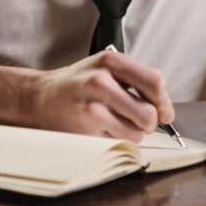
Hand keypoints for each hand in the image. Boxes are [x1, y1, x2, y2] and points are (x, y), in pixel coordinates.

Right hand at [34, 50, 172, 141]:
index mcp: (111, 62)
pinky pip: (118, 142)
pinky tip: (102, 129)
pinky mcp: (84, 131)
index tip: (163, 111)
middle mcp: (101, 82)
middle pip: (149, 113)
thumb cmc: (77, 83)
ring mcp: (91, 108)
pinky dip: (116, 140)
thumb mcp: (105, 68)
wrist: (40, 97)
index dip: (164, 102)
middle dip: (149, 122)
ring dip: (132, 133)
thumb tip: (165, 110)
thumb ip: (137, 81)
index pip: (155, 82)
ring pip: (136, 133)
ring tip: (116, 123)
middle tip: (138, 120)